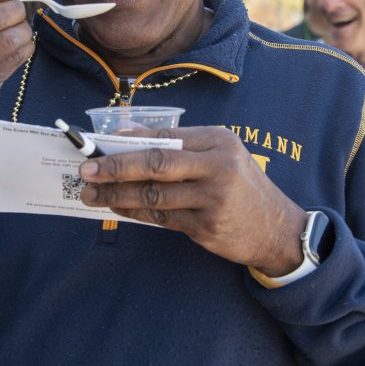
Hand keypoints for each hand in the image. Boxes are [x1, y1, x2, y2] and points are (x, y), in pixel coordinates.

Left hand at [79, 127, 306, 275]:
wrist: (277, 229)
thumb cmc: (242, 187)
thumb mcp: (222, 156)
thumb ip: (181, 147)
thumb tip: (129, 136)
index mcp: (218, 141)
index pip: (166, 137)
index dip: (129, 141)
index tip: (101, 145)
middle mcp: (217, 166)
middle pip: (156, 163)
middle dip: (116, 167)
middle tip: (87, 170)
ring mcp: (212, 199)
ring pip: (153, 194)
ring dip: (117, 194)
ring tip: (92, 194)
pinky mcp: (206, 227)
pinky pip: (161, 218)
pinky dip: (135, 212)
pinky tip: (117, 208)